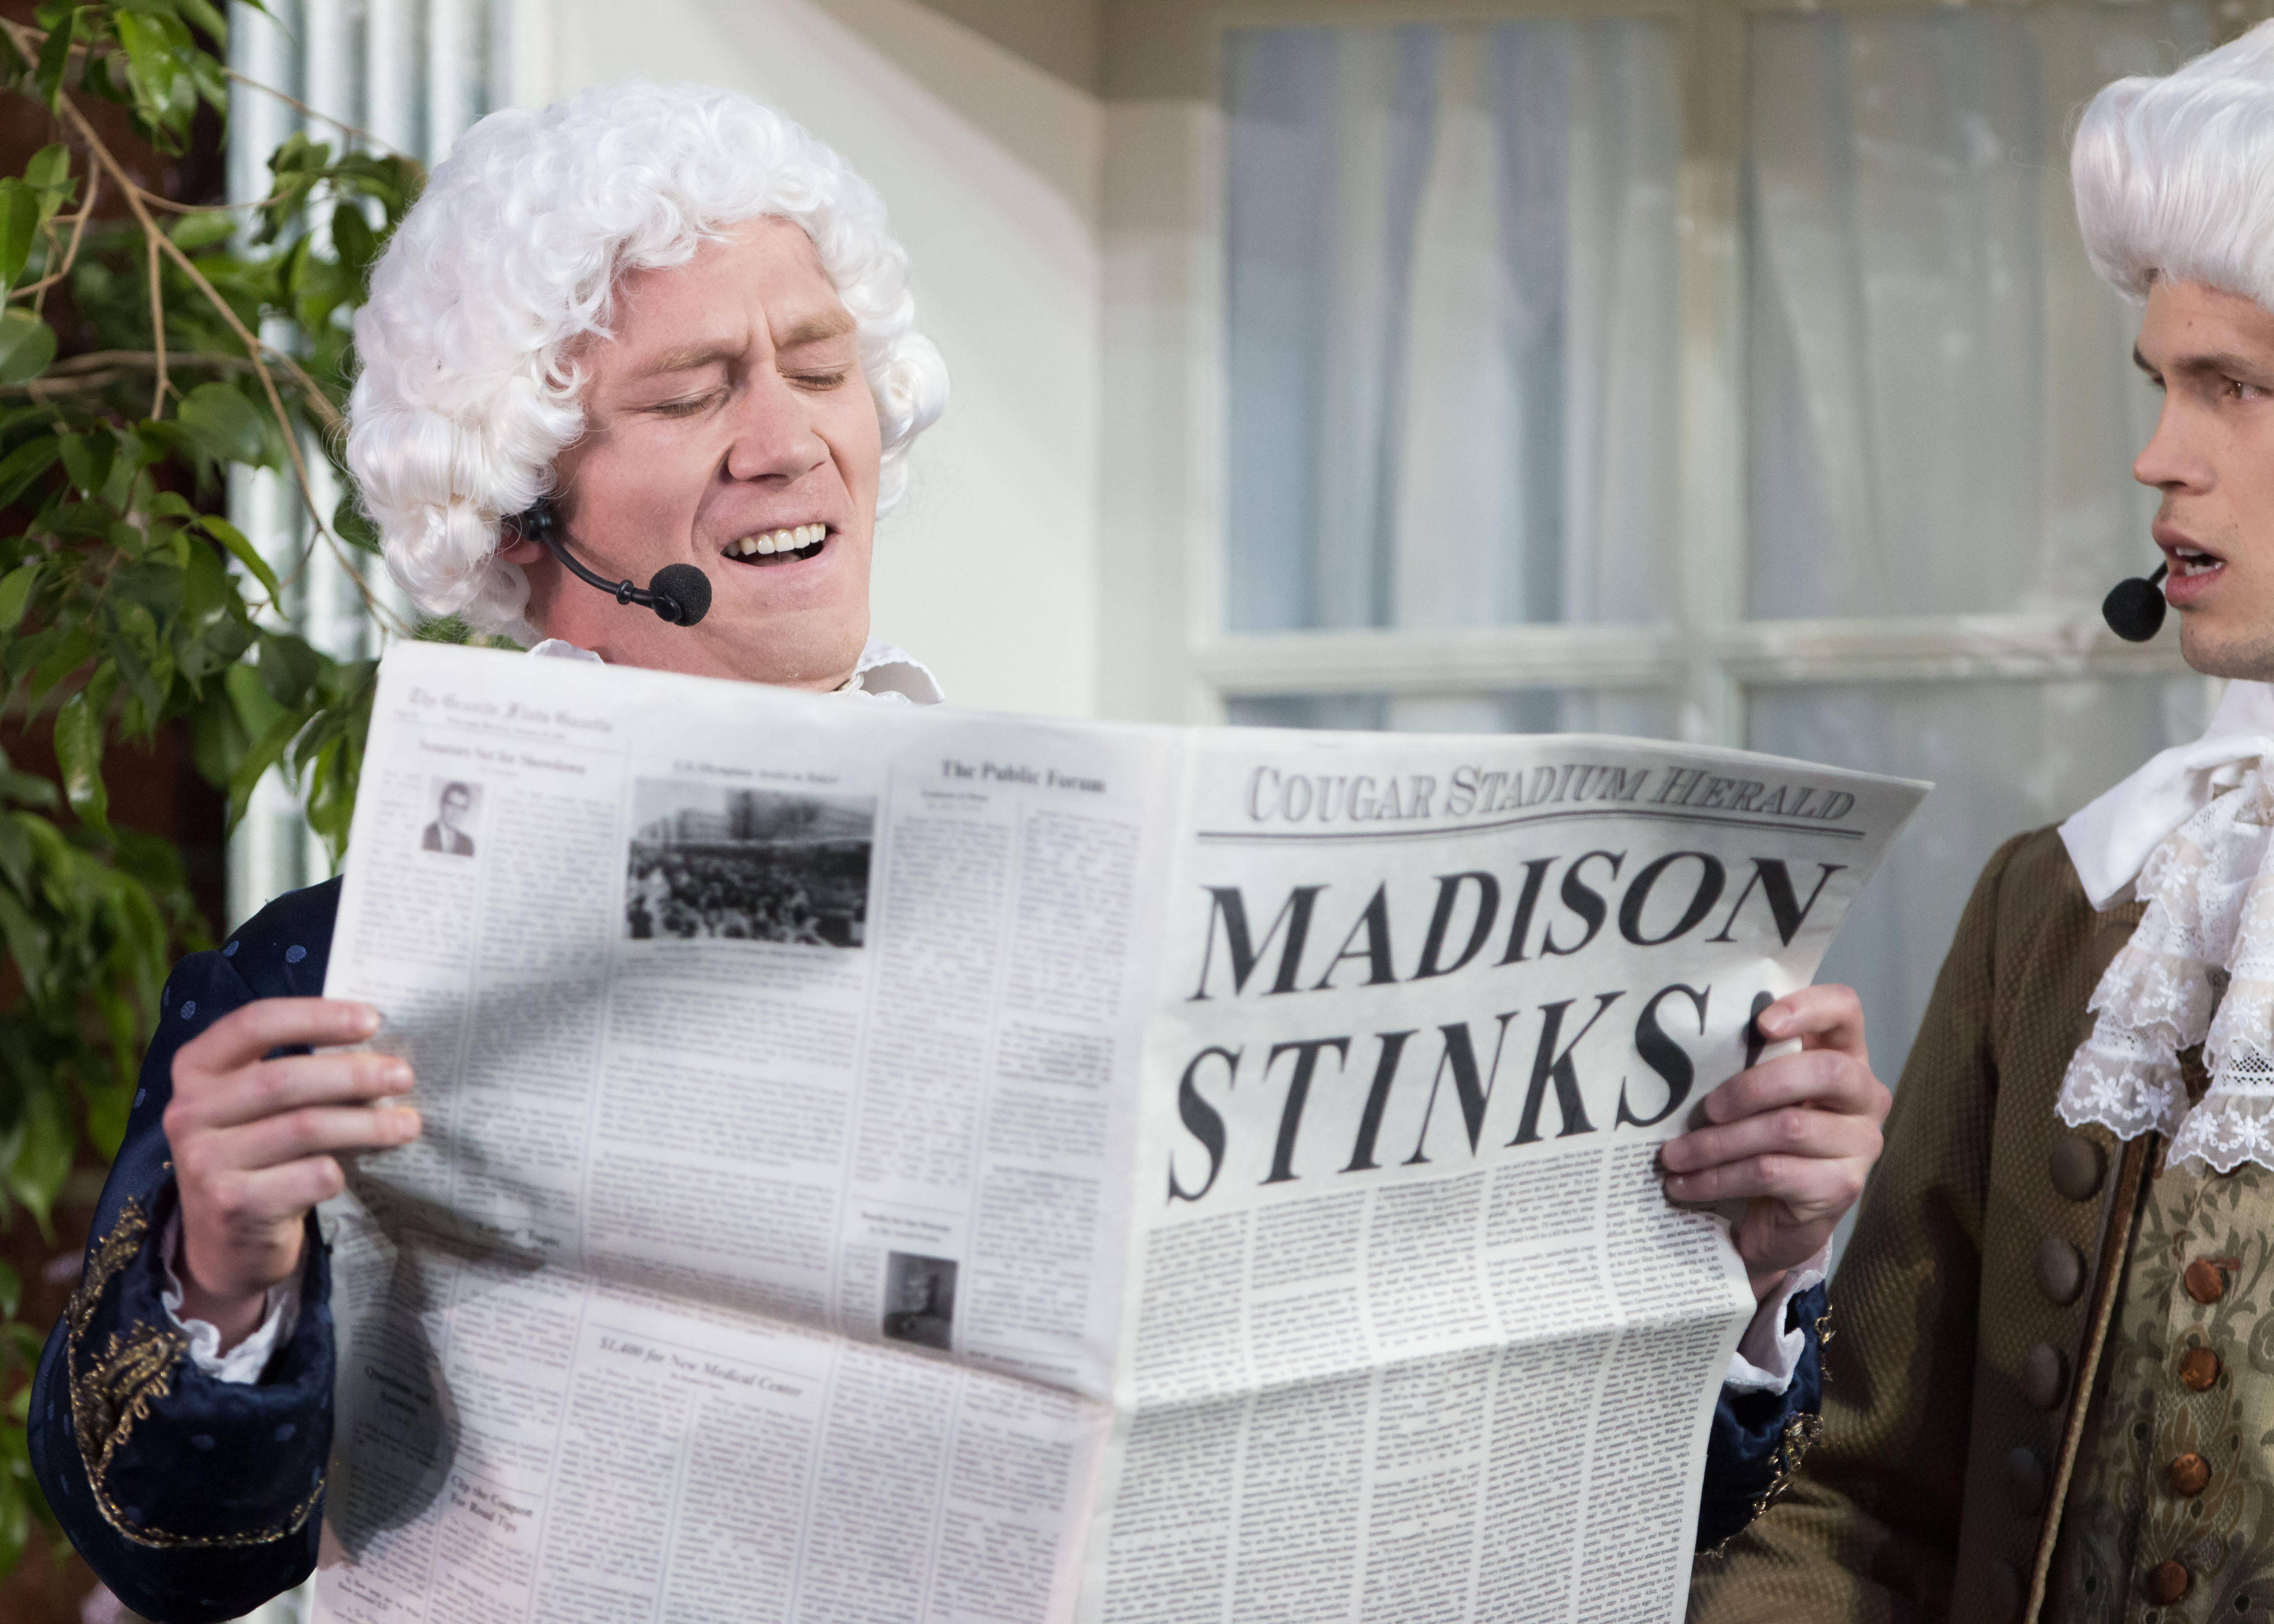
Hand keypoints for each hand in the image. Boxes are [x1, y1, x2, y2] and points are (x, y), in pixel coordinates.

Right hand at [163, 998, 419, 1347]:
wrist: (226, 1240)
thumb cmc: (258, 1152)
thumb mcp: (258, 1104)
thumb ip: (297, 1068)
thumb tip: (381, 1047)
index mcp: (196, 1069)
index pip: (254, 1024)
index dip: (316, 1016)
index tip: (373, 1020)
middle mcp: (188, 1112)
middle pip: (284, 1078)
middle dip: (354, 1074)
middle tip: (404, 1076)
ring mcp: (204, 1161)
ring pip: (305, 1128)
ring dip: (367, 1123)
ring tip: (409, 1123)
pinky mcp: (232, 1205)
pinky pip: (310, 1175)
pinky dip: (341, 1170)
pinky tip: (355, 1170)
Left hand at [1657, 984, 1889, 1298]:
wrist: (1777, 1221)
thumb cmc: (1761, 1141)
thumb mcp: (1756, 1097)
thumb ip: (1748, 1064)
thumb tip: (1683, 1044)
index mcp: (1845, 1057)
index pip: (1844, 1011)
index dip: (1807, 1008)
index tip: (1761, 1023)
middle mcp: (1864, 1097)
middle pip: (1825, 1071)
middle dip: (1754, 1086)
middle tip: (1706, 1107)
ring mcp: (1860, 1144)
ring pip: (1787, 1128)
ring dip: (1718, 1143)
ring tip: (1673, 1155)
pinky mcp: (1841, 1187)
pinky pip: (1771, 1172)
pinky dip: (1718, 1178)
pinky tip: (1684, 1184)